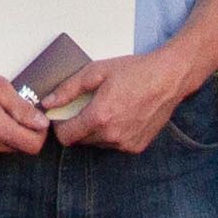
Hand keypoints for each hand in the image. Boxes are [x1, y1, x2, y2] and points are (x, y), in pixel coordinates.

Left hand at [51, 54, 194, 153]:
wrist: (169, 78)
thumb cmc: (135, 71)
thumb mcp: (97, 72)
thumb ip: (68, 89)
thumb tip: (47, 103)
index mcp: (99, 117)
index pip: (65, 137)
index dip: (60, 126)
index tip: (63, 115)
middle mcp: (112, 136)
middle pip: (80, 141)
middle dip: (77, 126)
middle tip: (87, 107)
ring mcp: (126, 144)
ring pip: (97, 143)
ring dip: (95, 131)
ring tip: (108, 109)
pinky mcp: (137, 146)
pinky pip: (114, 145)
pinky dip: (112, 134)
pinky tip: (122, 115)